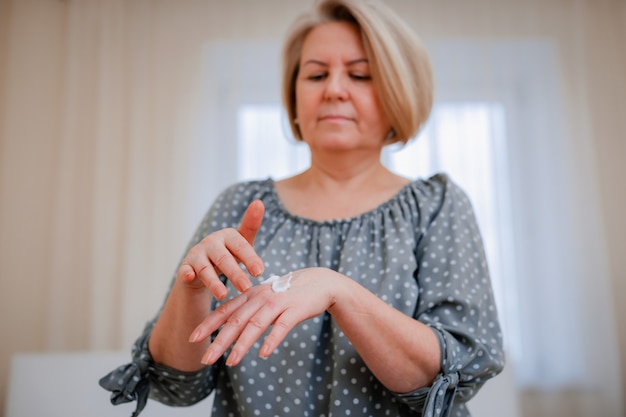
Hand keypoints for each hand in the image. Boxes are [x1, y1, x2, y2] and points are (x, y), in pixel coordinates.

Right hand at [176, 200, 265, 298]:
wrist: (203, 266)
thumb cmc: (228, 252)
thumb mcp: (242, 242)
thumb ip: (251, 225)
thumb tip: (259, 202)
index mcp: (227, 235)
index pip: (240, 246)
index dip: (250, 258)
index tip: (259, 272)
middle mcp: (211, 242)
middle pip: (224, 259)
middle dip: (235, 273)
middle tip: (246, 287)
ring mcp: (197, 255)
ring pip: (205, 269)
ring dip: (213, 282)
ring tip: (223, 295)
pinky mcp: (186, 267)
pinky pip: (185, 271)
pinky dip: (186, 273)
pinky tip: (189, 277)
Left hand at [189, 267, 339, 365]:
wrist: (320, 282)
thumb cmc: (289, 293)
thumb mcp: (265, 298)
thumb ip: (249, 310)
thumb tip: (229, 328)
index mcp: (251, 295)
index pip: (225, 310)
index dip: (209, 324)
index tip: (193, 338)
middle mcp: (261, 298)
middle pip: (236, 320)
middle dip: (219, 341)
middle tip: (206, 359)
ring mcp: (278, 303)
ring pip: (256, 325)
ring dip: (242, 345)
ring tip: (231, 362)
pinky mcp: (295, 310)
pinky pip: (282, 327)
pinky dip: (272, 340)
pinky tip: (263, 354)